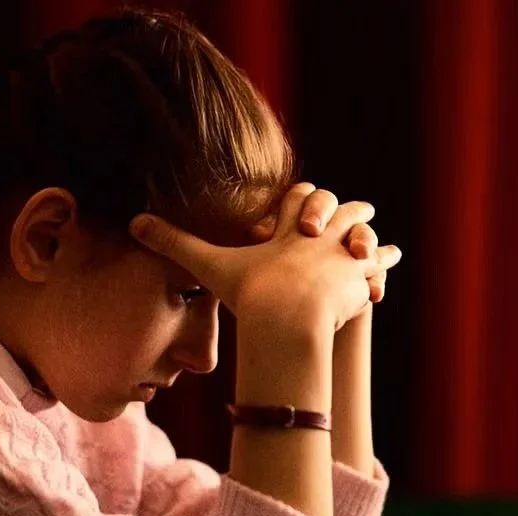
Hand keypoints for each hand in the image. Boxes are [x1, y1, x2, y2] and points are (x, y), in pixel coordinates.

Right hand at [128, 183, 401, 333]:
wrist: (288, 315)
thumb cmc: (250, 291)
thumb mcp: (209, 265)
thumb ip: (174, 244)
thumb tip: (133, 223)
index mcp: (290, 224)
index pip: (302, 197)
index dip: (304, 201)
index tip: (309, 202)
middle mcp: (321, 232)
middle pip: (341, 208)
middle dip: (347, 212)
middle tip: (360, 211)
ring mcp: (343, 252)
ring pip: (365, 239)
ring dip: (372, 243)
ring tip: (385, 249)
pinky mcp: (359, 275)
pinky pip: (375, 271)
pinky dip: (379, 275)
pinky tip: (383, 283)